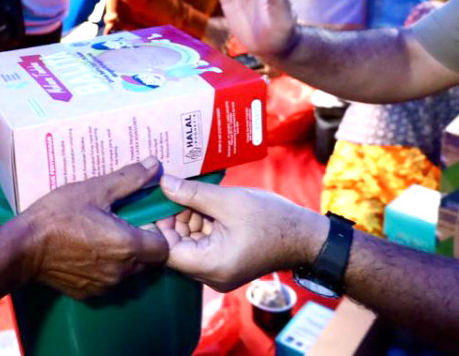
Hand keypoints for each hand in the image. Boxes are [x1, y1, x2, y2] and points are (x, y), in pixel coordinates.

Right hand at [15, 157, 168, 298]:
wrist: (23, 248)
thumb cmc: (59, 215)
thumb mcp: (95, 190)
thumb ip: (130, 179)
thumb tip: (156, 164)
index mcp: (128, 246)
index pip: (164, 248)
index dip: (159, 232)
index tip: (145, 218)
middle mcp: (122, 271)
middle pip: (149, 261)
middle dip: (143, 242)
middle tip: (124, 220)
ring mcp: (105, 285)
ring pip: (129, 271)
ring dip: (125, 255)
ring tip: (104, 232)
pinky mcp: (89, 293)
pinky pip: (109, 280)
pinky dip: (106, 266)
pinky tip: (89, 247)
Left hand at [155, 175, 326, 291]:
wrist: (306, 237)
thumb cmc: (273, 220)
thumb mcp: (229, 201)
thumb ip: (193, 194)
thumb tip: (163, 183)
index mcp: (211, 265)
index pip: (166, 251)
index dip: (156, 225)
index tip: (152, 200)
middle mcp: (211, 274)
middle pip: (175, 247)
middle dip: (172, 218)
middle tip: (170, 188)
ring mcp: (217, 270)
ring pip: (188, 243)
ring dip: (186, 218)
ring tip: (189, 192)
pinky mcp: (224, 262)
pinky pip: (202, 244)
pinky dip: (199, 224)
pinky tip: (201, 203)